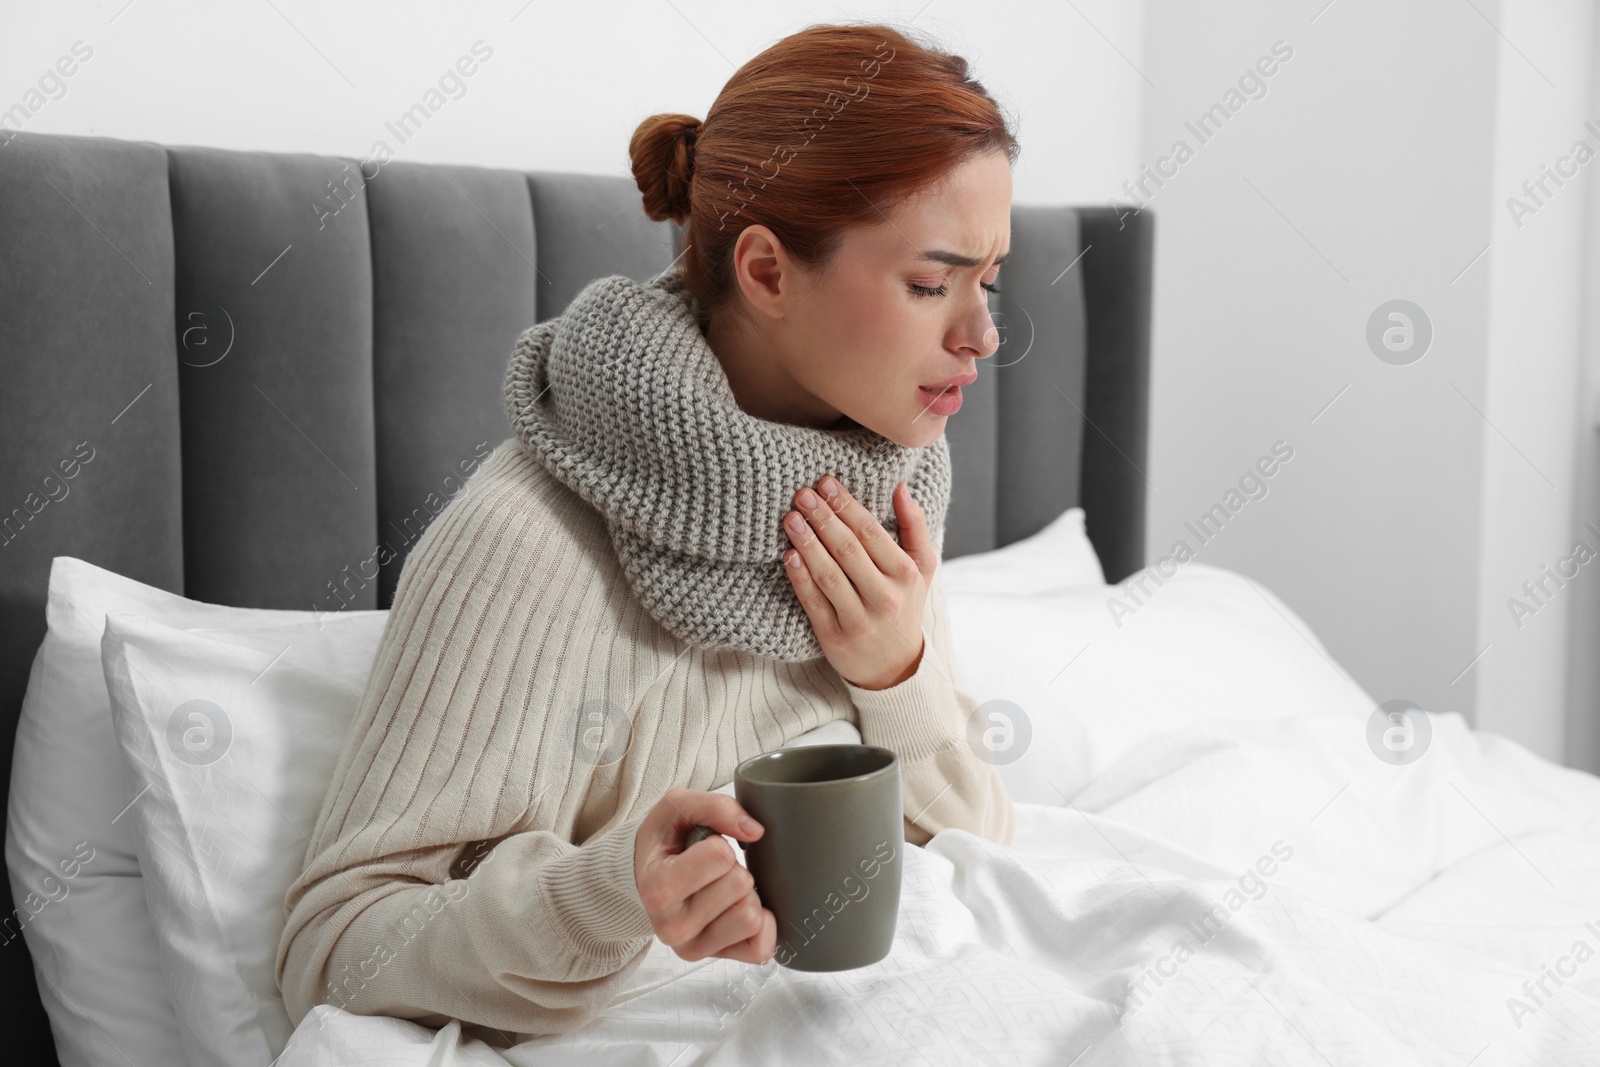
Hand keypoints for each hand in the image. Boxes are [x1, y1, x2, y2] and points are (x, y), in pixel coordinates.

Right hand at [633, 787, 775, 964]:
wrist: (645, 878)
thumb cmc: (663, 843)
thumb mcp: (676, 807)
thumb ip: (715, 807)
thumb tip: (755, 831)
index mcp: (657, 888)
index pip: (720, 856)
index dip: (719, 843)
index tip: (701, 848)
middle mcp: (672, 927)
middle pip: (740, 885)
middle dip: (734, 869)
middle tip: (712, 871)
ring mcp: (693, 948)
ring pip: (752, 917)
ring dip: (745, 895)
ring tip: (723, 890)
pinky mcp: (717, 959)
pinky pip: (760, 948)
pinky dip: (761, 925)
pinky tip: (739, 909)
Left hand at [781, 475, 937, 689]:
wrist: (895, 667)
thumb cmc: (904, 605)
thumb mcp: (922, 567)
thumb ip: (914, 525)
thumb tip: (900, 486)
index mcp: (905, 574)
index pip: (872, 533)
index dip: (847, 506)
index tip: (826, 482)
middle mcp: (884, 596)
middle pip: (848, 551)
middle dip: (823, 519)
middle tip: (802, 493)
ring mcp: (859, 619)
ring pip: (830, 576)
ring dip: (808, 544)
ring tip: (791, 518)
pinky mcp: (834, 637)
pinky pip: (814, 603)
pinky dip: (800, 579)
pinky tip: (788, 556)